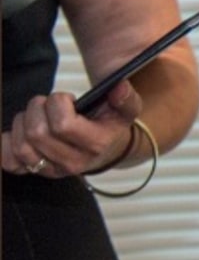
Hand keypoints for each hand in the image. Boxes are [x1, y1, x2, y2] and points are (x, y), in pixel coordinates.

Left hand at [2, 81, 140, 178]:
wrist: (103, 148)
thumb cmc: (107, 125)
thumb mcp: (124, 110)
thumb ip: (126, 98)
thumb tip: (119, 87)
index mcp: (95, 146)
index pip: (63, 125)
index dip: (58, 103)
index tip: (66, 100)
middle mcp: (74, 163)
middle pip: (37, 133)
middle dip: (37, 109)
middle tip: (47, 105)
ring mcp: (53, 170)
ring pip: (22, 146)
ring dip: (22, 123)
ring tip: (36, 117)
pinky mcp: (35, 172)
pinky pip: (9, 162)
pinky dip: (7, 144)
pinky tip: (19, 133)